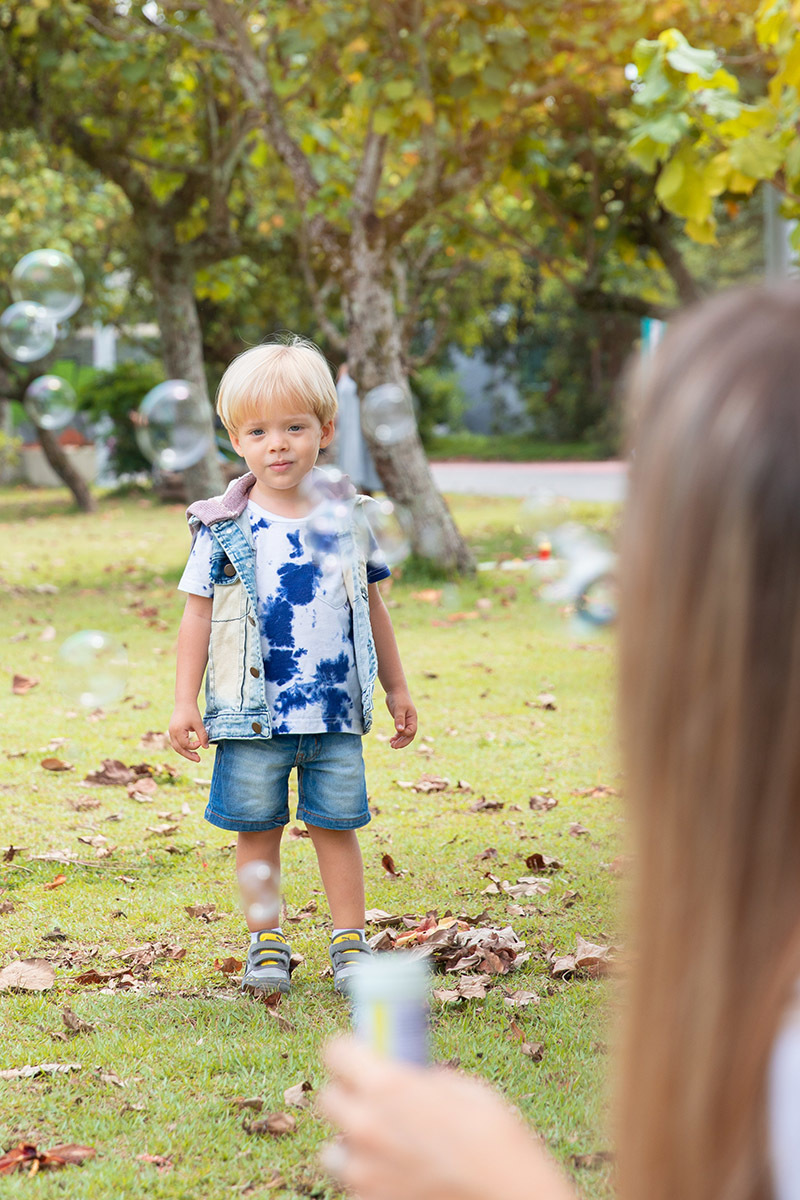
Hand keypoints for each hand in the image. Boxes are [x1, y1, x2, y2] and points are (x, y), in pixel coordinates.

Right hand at [168, 704, 209, 761]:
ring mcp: (171, 732)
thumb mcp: (199, 724)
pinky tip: (190, 747)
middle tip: (198, 760)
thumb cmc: (192, 711)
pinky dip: (183, 746)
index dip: (194, 746)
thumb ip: (203, 736)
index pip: (185, 745)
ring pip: (176, 746)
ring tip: (195, 756)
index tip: (201, 742)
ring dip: (185, 752)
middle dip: (188, 755)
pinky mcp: (172, 730)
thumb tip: (206, 747)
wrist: (184, 701)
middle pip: (179, 749)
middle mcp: (172, 732)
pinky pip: (176, 742)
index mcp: (177, 731)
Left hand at [319, 1038, 574, 1199]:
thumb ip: (422, 1081)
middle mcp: (366, 1129)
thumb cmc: (497, 1143)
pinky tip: (401, 1179)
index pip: (335, 1052)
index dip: (347, 1051)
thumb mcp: (463, 1089)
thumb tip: (409, 1079)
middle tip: (374, 1101)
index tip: (357, 1055)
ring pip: (334, 1151)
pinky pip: (356, 1187)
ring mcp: (364, 1175)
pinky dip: (372, 1182)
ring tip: (387, 1149)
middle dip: (348, 1095)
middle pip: (327, 1100)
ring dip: (353, 1145)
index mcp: (388, 1088)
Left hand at [385, 690, 416, 747]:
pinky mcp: (400, 721)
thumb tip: (399, 730)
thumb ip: (399, 719)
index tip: (397, 732)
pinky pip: (400, 732)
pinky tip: (391, 740)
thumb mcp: (399, 708)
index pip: (411, 731)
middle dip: (402, 742)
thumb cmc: (398, 698)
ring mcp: (406, 722)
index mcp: (413, 719)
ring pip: (404, 735)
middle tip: (393, 747)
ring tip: (391, 745)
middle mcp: (411, 722)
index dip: (405, 734)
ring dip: (399, 741)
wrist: (396, 691)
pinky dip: (396, 737)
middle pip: (409, 736)